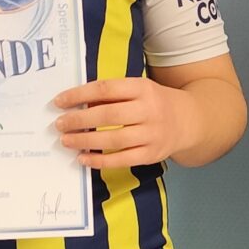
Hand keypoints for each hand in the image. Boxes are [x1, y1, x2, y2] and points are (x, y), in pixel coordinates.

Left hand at [53, 74, 189, 169]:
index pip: (105, 89)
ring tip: (66, 141)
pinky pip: (122, 159)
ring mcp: (152, 134)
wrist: (189, 121)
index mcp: (142, 88)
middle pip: (108, 115)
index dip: (79, 95)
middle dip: (79, 120)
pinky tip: (83, 158)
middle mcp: (149, 110)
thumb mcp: (138, 89)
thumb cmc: (155, 103)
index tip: (59, 101)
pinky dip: (100, 161)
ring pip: (113, 140)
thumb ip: (113, 95)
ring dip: (85, 141)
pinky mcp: (152, 154)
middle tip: (59, 124)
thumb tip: (77, 104)